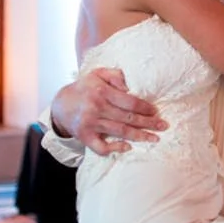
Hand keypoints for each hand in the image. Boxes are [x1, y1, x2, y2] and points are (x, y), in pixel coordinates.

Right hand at [51, 68, 165, 154]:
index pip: (129, 101)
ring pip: (120, 132)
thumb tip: (130, 85)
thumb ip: (115, 75)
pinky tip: (128, 147)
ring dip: (139, 136)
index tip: (156, 111)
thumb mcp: (98, 74)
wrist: (60, 105)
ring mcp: (91, 123)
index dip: (144, 107)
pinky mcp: (85, 136)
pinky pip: (101, 146)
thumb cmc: (84, 88)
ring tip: (155, 138)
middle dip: (148, 123)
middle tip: (164, 126)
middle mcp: (97, 107)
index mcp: (102, 91)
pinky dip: (115, 148)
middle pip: (128, 118)